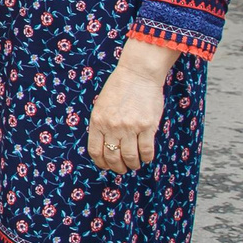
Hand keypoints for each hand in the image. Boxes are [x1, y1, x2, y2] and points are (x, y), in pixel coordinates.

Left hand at [87, 39, 176, 172]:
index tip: (106, 166)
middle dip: (118, 168)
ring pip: (130, 157)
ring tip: (135, 164)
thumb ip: (101, 125)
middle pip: (112, 158)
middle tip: (123, 168)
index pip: (95, 151)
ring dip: (132, 165)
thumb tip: (105, 146)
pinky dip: (146, 158)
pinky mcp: (147, 126)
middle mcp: (112, 126)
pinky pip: (146, 150)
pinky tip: (146, 157)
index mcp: (97, 121)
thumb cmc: (119, 89)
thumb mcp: (101, 106)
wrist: (138, 74)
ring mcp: (130, 127)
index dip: (101, 163)